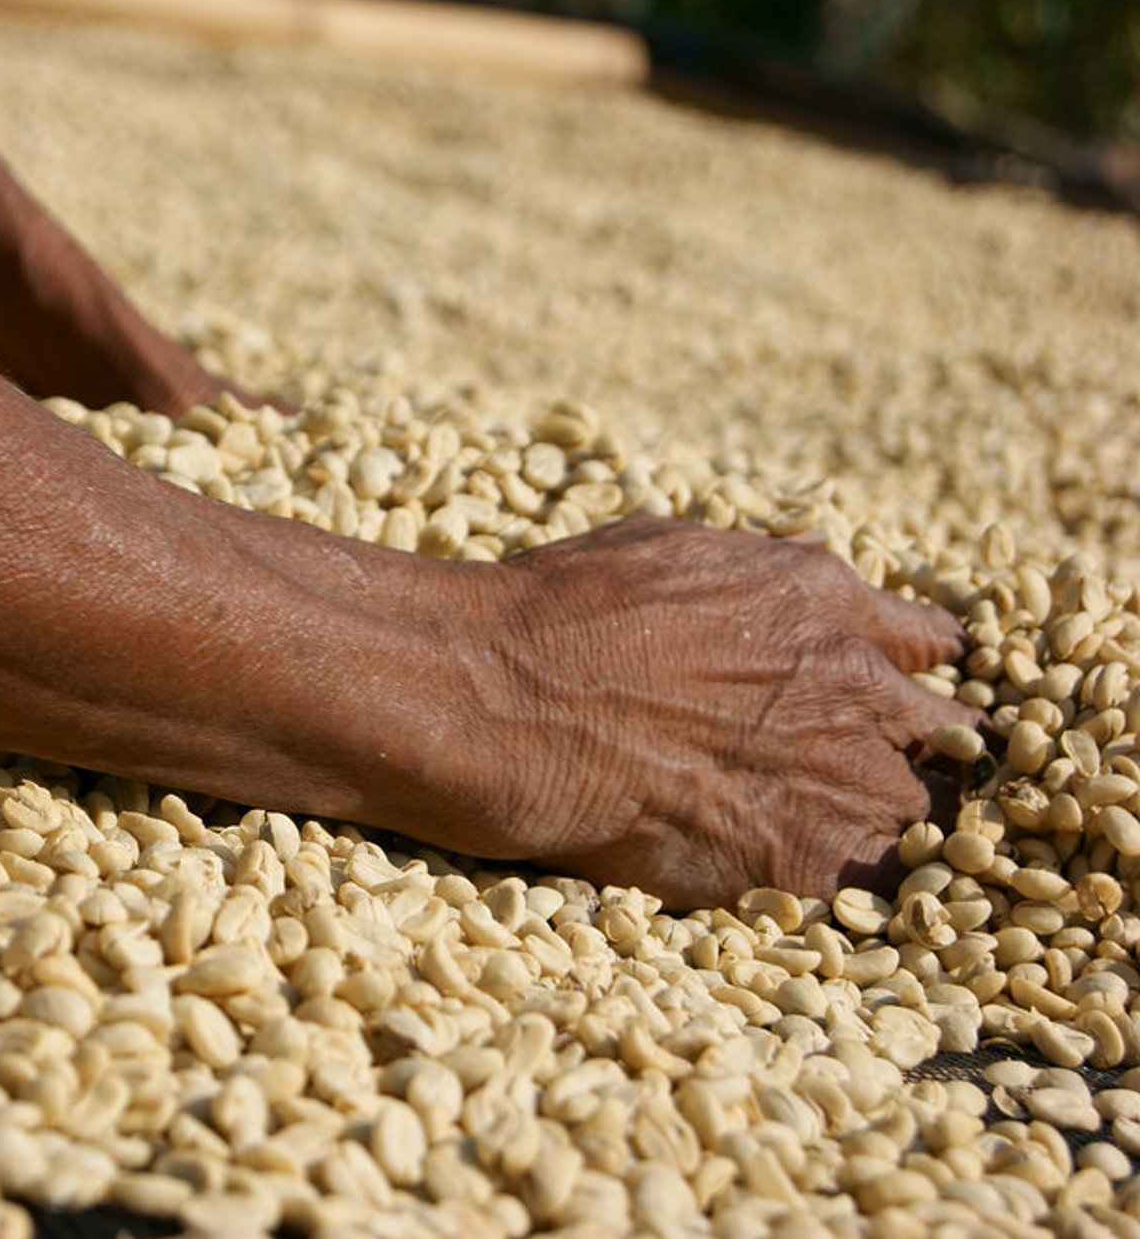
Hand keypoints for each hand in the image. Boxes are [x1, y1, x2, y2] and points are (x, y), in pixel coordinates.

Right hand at [422, 517, 976, 906]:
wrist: (499, 697)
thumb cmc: (553, 615)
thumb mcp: (665, 550)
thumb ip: (753, 570)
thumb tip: (794, 566)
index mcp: (824, 599)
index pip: (926, 646)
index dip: (909, 679)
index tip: (889, 703)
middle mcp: (857, 683)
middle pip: (945, 733)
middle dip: (913, 756)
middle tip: (857, 780)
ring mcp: (844, 774)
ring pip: (926, 817)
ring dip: (890, 829)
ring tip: (830, 844)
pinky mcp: (808, 861)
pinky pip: (876, 893)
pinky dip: (853, 894)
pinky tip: (811, 890)